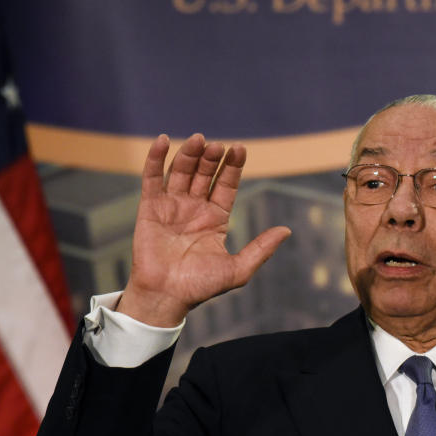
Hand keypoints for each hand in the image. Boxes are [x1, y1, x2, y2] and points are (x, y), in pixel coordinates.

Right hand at [116, 134, 290, 326]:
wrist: (166, 296)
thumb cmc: (201, 286)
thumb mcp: (238, 269)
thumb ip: (261, 249)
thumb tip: (287, 230)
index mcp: (216, 218)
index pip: (226, 185)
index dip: (232, 167)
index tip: (240, 148)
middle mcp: (195, 208)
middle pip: (204, 174)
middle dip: (212, 158)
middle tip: (219, 146)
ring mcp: (172, 206)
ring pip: (181, 171)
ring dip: (189, 154)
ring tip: (199, 140)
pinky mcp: (149, 208)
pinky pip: (152, 179)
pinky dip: (155, 158)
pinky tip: (163, 140)